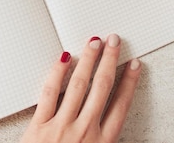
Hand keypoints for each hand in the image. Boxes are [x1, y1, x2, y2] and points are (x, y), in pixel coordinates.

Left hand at [19, 34, 140, 142]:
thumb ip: (104, 141)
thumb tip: (113, 124)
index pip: (120, 105)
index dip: (129, 82)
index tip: (134, 65)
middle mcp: (85, 131)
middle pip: (102, 88)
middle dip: (110, 61)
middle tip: (114, 40)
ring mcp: (62, 127)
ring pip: (79, 85)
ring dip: (88, 60)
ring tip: (94, 42)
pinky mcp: (39, 126)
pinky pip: (49, 93)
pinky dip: (56, 73)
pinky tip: (63, 58)